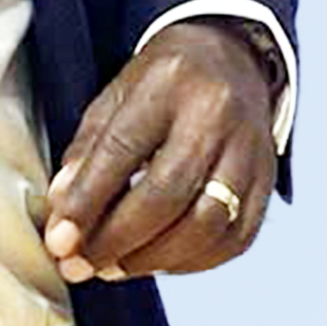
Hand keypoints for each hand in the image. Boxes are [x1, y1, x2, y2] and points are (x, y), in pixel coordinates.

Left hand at [41, 22, 275, 281]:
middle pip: (167, 193)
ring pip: (206, 223)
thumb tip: (63, 209)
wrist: (233, 58)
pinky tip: (158, 262)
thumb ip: (87, 151)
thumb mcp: (116, 96)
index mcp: (168, 82)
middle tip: (80, 265)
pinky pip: (234, 238)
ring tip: (113, 267)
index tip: (58, 241)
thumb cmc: (163, 82)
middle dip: (117, 240)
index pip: (122, 150)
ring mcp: (250, 150)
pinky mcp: (268, 182)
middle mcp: (216, 115)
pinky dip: (192, 261)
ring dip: (152, 259)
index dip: (87, 202)